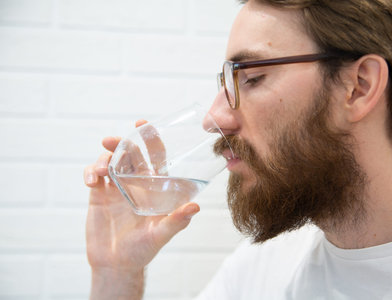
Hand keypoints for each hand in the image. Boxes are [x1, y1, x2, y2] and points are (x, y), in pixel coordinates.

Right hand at [83, 120, 199, 298]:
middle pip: (131, 153)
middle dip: (122, 142)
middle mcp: (136, 182)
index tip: (143, 125)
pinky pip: (93, 174)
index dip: (151, 140)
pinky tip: (91, 181)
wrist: (115, 264)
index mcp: (153, 187)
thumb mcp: (160, 235)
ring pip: (111, 160)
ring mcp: (117, 187)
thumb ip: (176, 221)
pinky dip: (91, 172)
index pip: (155, 157)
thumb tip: (195, 206)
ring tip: (102, 171)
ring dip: (105, 158)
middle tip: (112, 140)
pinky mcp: (99, 194)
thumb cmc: (142, 249)